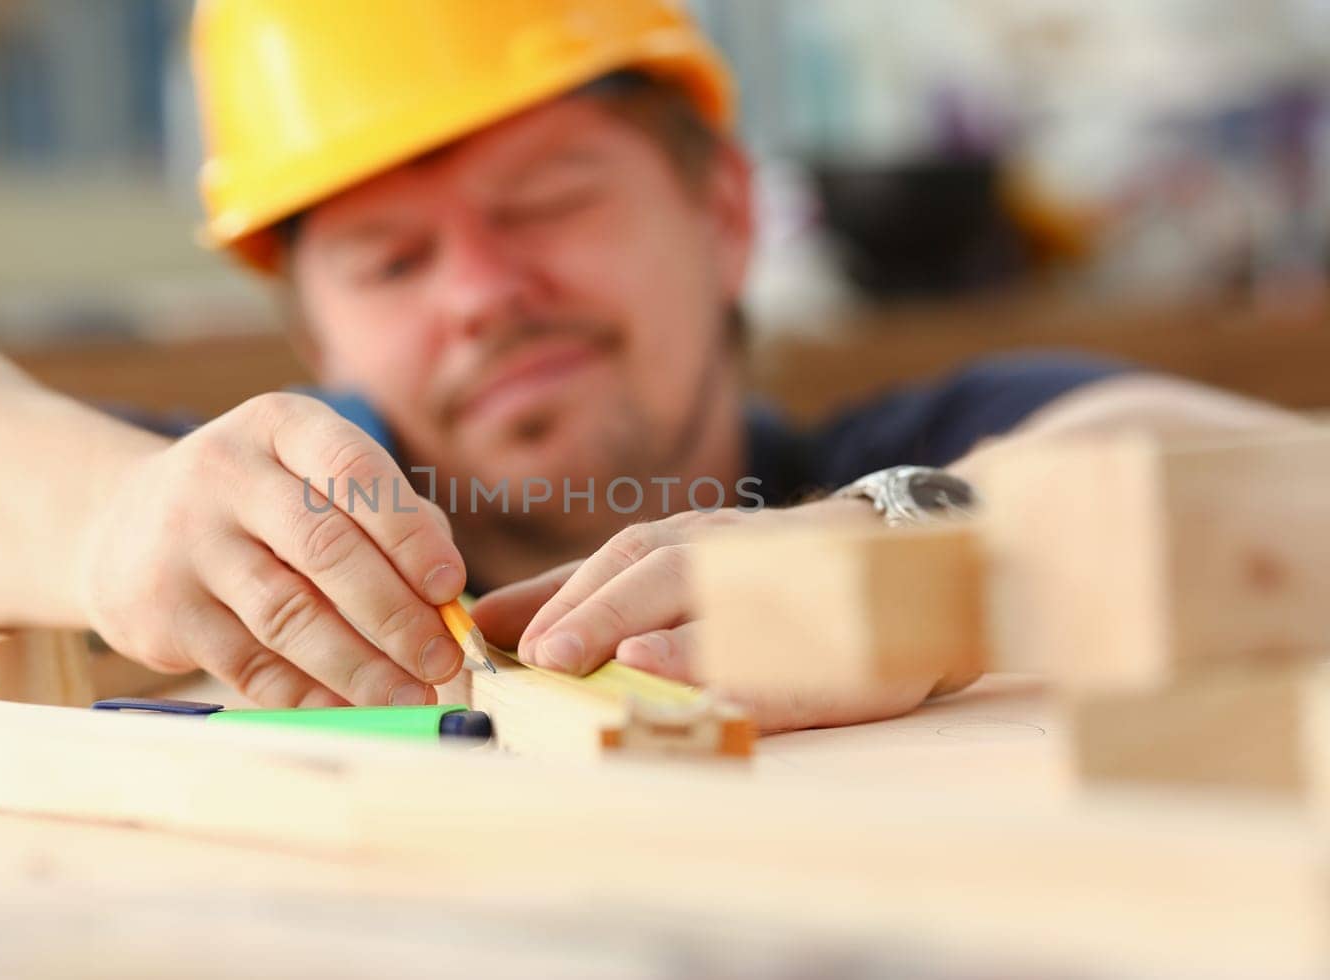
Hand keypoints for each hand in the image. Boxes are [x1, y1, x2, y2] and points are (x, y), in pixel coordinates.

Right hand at [75, 393, 466, 706]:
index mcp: (278, 425)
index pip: (353, 469)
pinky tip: (354, 708)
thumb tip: (447, 594)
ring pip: (288, 616)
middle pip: (325, 548)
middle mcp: (225, 473)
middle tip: (441, 659)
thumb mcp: (312, 476)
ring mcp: (187, 543)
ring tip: (411, 696)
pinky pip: (250, 664)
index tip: (450, 587)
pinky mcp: (164, 612)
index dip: (408, 533)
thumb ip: (388, 517)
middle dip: (395, 612)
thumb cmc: (258, 504)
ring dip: (360, 666)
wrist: (122, 526)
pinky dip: (310, 694)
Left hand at [471, 500, 950, 730]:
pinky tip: (701, 687)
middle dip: (595, 611)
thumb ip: (595, 593)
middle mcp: (733, 554)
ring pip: (721, 601)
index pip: (616, 561)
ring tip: (610, 660)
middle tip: (544, 655)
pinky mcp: (838, 636)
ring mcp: (787, 588)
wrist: (912, 559)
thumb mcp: (681, 569)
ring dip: (658, 631)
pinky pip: (789, 651)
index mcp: (692, 542)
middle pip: (656, 571)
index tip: (492, 637)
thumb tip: (494, 620)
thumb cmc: (771, 574)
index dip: (555, 598)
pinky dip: (744, 671)